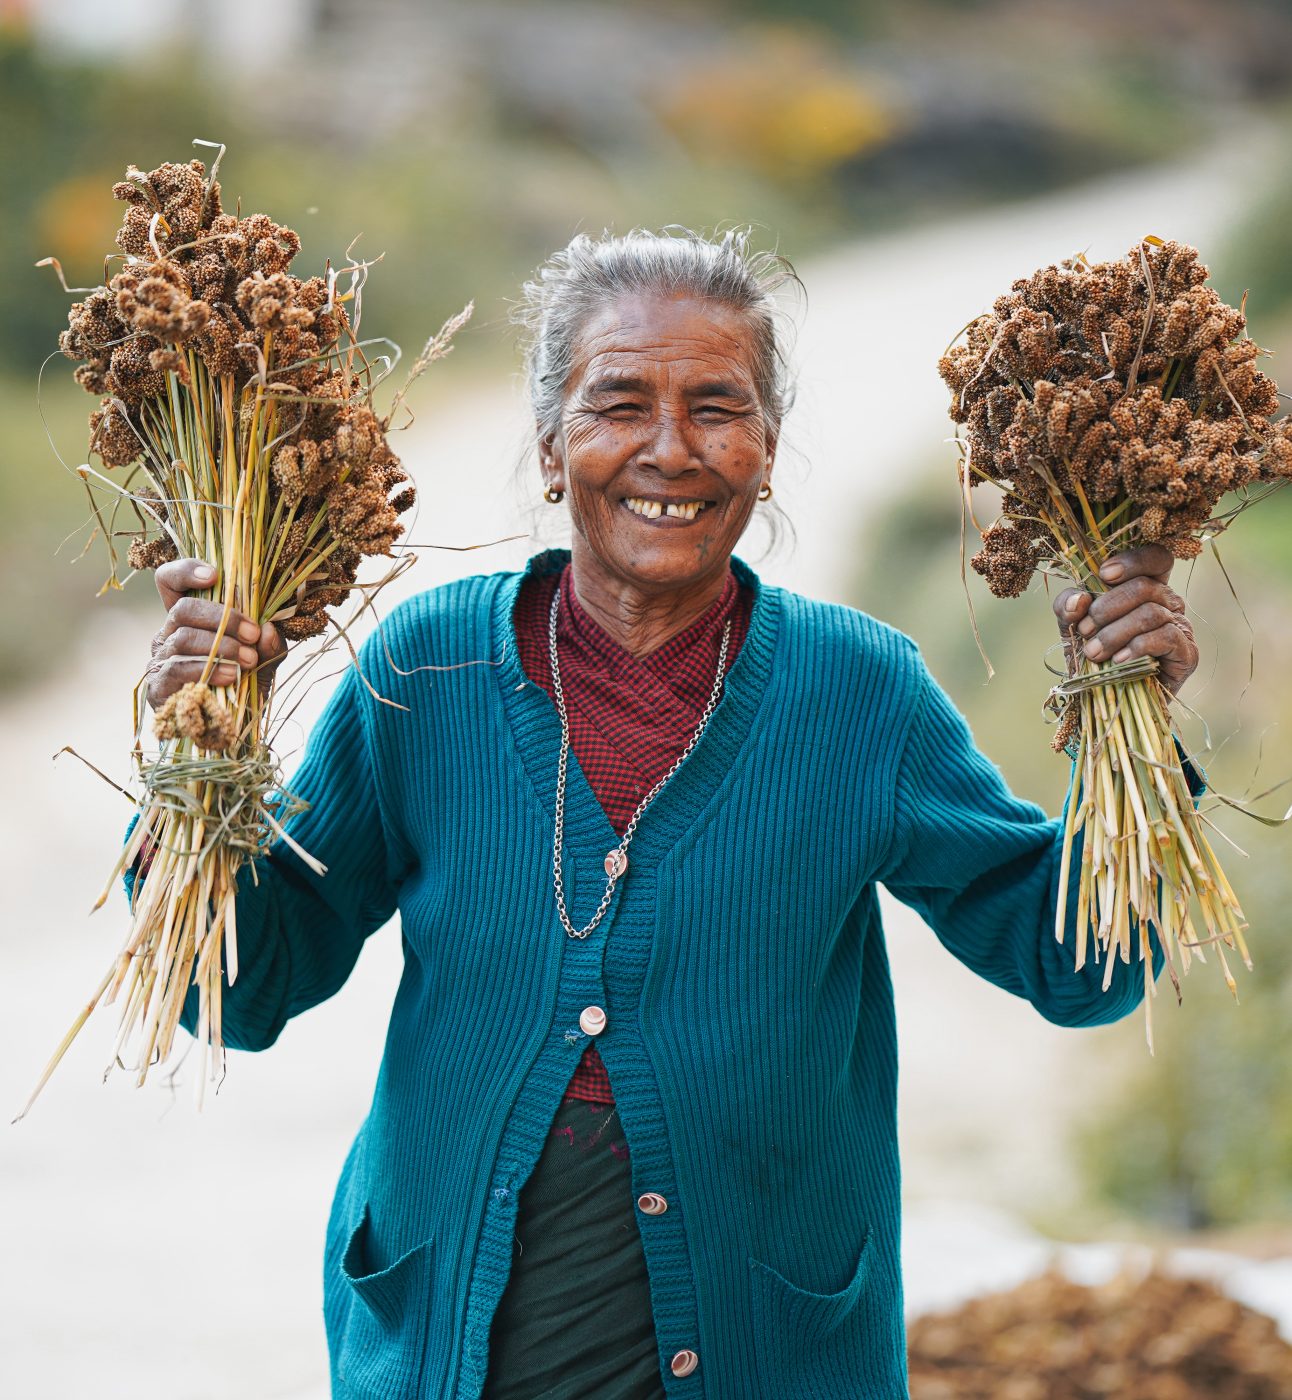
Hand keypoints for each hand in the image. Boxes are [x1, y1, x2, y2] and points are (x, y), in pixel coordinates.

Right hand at [147, 558, 287, 710]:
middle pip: (183, 609)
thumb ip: (270, 643)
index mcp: (190, 620)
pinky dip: (209, 669)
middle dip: (223, 618)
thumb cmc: (244, 687)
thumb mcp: (264, 660)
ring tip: (250, 660)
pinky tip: (232, 676)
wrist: (232, 733)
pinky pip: (178, 669)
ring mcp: (159, 660)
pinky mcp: (157, 687)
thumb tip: (268, 629)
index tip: (215, 576)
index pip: (170, 582)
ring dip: (223, 646)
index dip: (185, 570)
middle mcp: (168, 634)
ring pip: (183, 638)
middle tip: (254, 635)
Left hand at [1052, 543, 1198, 696]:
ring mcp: (1182, 627)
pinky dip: (1136, 647)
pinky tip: (1118, 661)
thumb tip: (1079, 599)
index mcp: (1147, 588)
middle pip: (1145, 586)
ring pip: (1151, 613)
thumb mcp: (1071, 627)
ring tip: (1094, 653)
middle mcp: (1169, 603)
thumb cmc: (1093, 657)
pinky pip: (1165, 637)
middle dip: (1107, 608)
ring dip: (1114, 633)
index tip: (1104, 574)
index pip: (1156, 558)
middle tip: (1085, 630)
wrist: (1107, 702)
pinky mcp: (1187, 654)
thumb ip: (1068, 606)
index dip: (1133, 560)